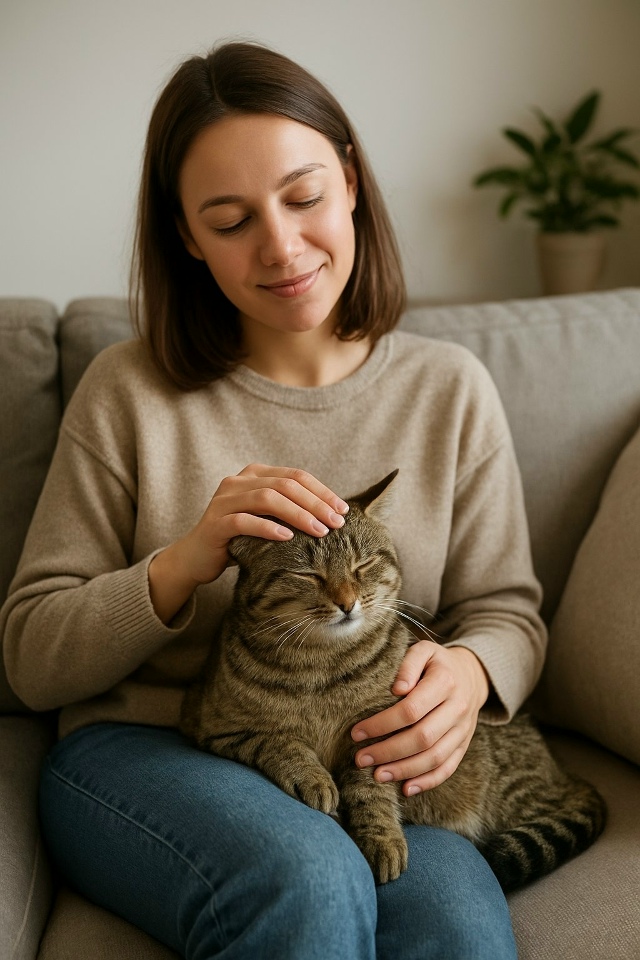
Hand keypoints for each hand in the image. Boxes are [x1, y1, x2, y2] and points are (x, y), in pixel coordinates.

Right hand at [149, 464, 347, 621]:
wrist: (197, 558)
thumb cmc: (240, 539)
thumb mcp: (267, 519)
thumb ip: (289, 510)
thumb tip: (333, 515)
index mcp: (254, 474)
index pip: (295, 476)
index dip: (322, 491)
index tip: (343, 510)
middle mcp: (237, 481)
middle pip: (285, 485)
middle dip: (315, 504)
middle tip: (336, 523)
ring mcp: (224, 500)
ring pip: (266, 498)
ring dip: (297, 514)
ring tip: (319, 531)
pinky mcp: (215, 523)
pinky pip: (244, 521)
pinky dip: (268, 528)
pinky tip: (287, 537)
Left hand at [351, 642, 489, 795]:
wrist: (471, 675)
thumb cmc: (436, 663)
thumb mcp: (424, 650)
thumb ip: (409, 664)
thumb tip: (397, 689)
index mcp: (445, 682)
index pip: (411, 709)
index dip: (382, 724)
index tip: (357, 732)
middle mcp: (458, 708)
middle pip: (422, 738)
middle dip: (388, 751)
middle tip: (360, 759)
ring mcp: (463, 729)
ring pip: (435, 757)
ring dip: (404, 770)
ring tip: (377, 775)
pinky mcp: (464, 745)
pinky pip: (448, 768)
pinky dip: (428, 782)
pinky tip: (406, 788)